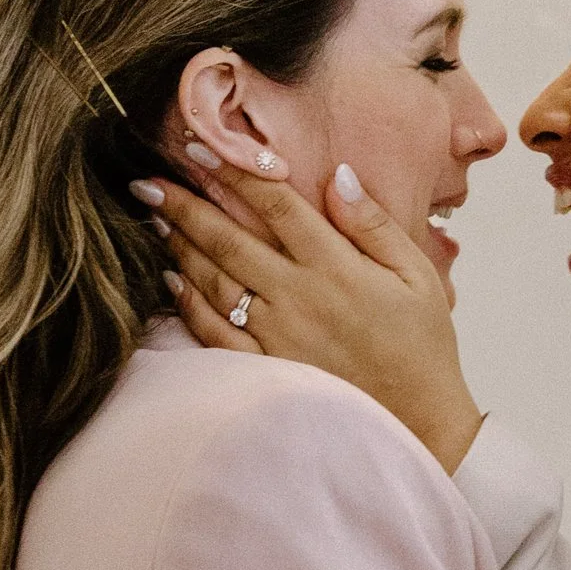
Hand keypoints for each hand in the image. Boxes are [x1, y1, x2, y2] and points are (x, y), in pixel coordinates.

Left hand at [131, 161, 485, 472]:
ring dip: (181, 246)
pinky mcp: (267, 369)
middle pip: (230, 239)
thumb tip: (337, 175)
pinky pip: (216, 332)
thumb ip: (373, 224)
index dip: (234, 172)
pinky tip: (172, 279)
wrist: (422, 423)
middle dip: (185, 205)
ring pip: (216, 280)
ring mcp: (278, 335)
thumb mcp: (417, 274)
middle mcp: (299, 296)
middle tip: (147, 181)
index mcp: (336, 267)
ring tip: (154, 218)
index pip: (276, 205)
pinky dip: (189, 303)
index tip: (200, 147)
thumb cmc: (422, 346)